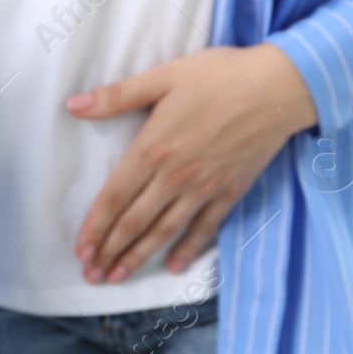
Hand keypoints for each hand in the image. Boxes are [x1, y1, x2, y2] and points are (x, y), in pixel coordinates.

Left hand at [67, 43, 316, 282]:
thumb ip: (117, 96)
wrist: (279, 88)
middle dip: (109, 252)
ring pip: (164, 232)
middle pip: (134, 222)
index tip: (81, 251)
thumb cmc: (221, 75)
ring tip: (117, 277)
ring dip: (138, 257)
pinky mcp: (230, 192)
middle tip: (91, 274)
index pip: (114, 198)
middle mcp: (175, 176)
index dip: (94, 228)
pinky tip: (173, 266)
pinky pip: (204, 229)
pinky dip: (188, 250)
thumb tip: (73, 106)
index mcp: (153, 148)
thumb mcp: (164, 77)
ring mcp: (204, 188)